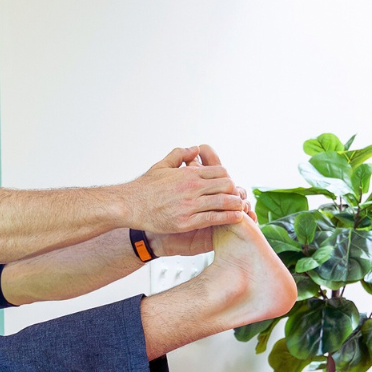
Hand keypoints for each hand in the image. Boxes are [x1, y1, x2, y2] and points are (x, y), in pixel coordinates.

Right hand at [125, 144, 250, 241]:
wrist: (129, 205)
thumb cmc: (143, 188)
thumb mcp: (162, 165)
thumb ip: (180, 154)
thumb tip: (196, 149)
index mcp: (189, 173)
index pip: (220, 172)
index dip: (228, 179)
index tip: (230, 186)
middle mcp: (192, 187)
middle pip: (225, 185)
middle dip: (234, 191)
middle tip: (238, 197)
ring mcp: (189, 205)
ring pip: (223, 202)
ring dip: (235, 205)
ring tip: (242, 208)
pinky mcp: (185, 221)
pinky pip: (213, 218)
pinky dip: (228, 218)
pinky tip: (235, 219)